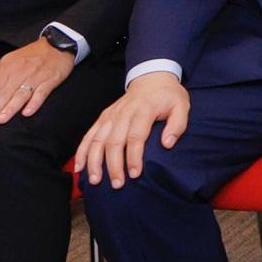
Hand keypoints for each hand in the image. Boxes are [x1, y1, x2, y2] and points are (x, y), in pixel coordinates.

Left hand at [0, 37, 78, 125]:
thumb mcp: (9, 63)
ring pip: (21, 94)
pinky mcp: (51, 79)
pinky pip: (41, 92)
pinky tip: (27, 113)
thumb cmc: (30, 57)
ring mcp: (36, 75)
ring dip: (10, 108)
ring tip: (0, 120)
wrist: (56, 43)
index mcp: (7, 66)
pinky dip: (34, 103)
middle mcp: (20, 71)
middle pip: (4, 93)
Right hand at [77, 73, 189, 187]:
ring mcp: (111, 116)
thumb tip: (167, 144)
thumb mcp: (181, 105)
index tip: (135, 174)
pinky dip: (82, 152)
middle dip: (113, 165)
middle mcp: (123, 113)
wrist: (151, 77)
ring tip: (96, 181)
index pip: (135, 136)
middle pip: (114, 142)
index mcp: (143, 110)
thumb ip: (177, 125)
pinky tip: (80, 168)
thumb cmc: (168, 95)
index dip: (133, 157)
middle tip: (117, 184)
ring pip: (97, 140)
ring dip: (94, 161)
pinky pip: (89, 135)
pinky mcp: (103, 118)